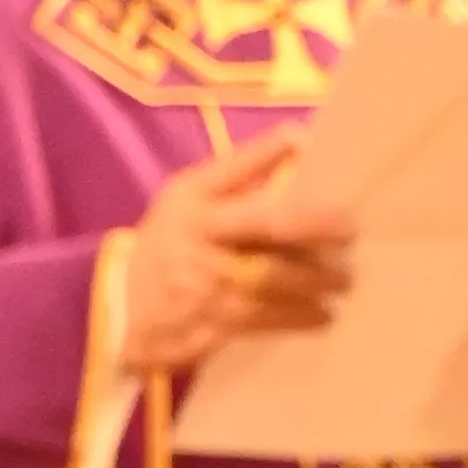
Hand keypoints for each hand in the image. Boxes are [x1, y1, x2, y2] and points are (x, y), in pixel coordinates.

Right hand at [119, 140, 354, 379]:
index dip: (271, 155)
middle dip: (315, 225)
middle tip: (350, 233)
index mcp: (194, 204)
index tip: (309, 148)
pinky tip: (323, 315)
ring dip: (316, 281)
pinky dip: (301, 318)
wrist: (117, 310)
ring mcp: (206, 287)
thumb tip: (299, 140)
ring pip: (274, 279)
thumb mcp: (186, 198)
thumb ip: (240, 173)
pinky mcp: (212, 327)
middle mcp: (201, 240)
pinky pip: (266, 321)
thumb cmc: (166, 243)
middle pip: (266, 224)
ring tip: (343, 283)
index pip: (235, 170)